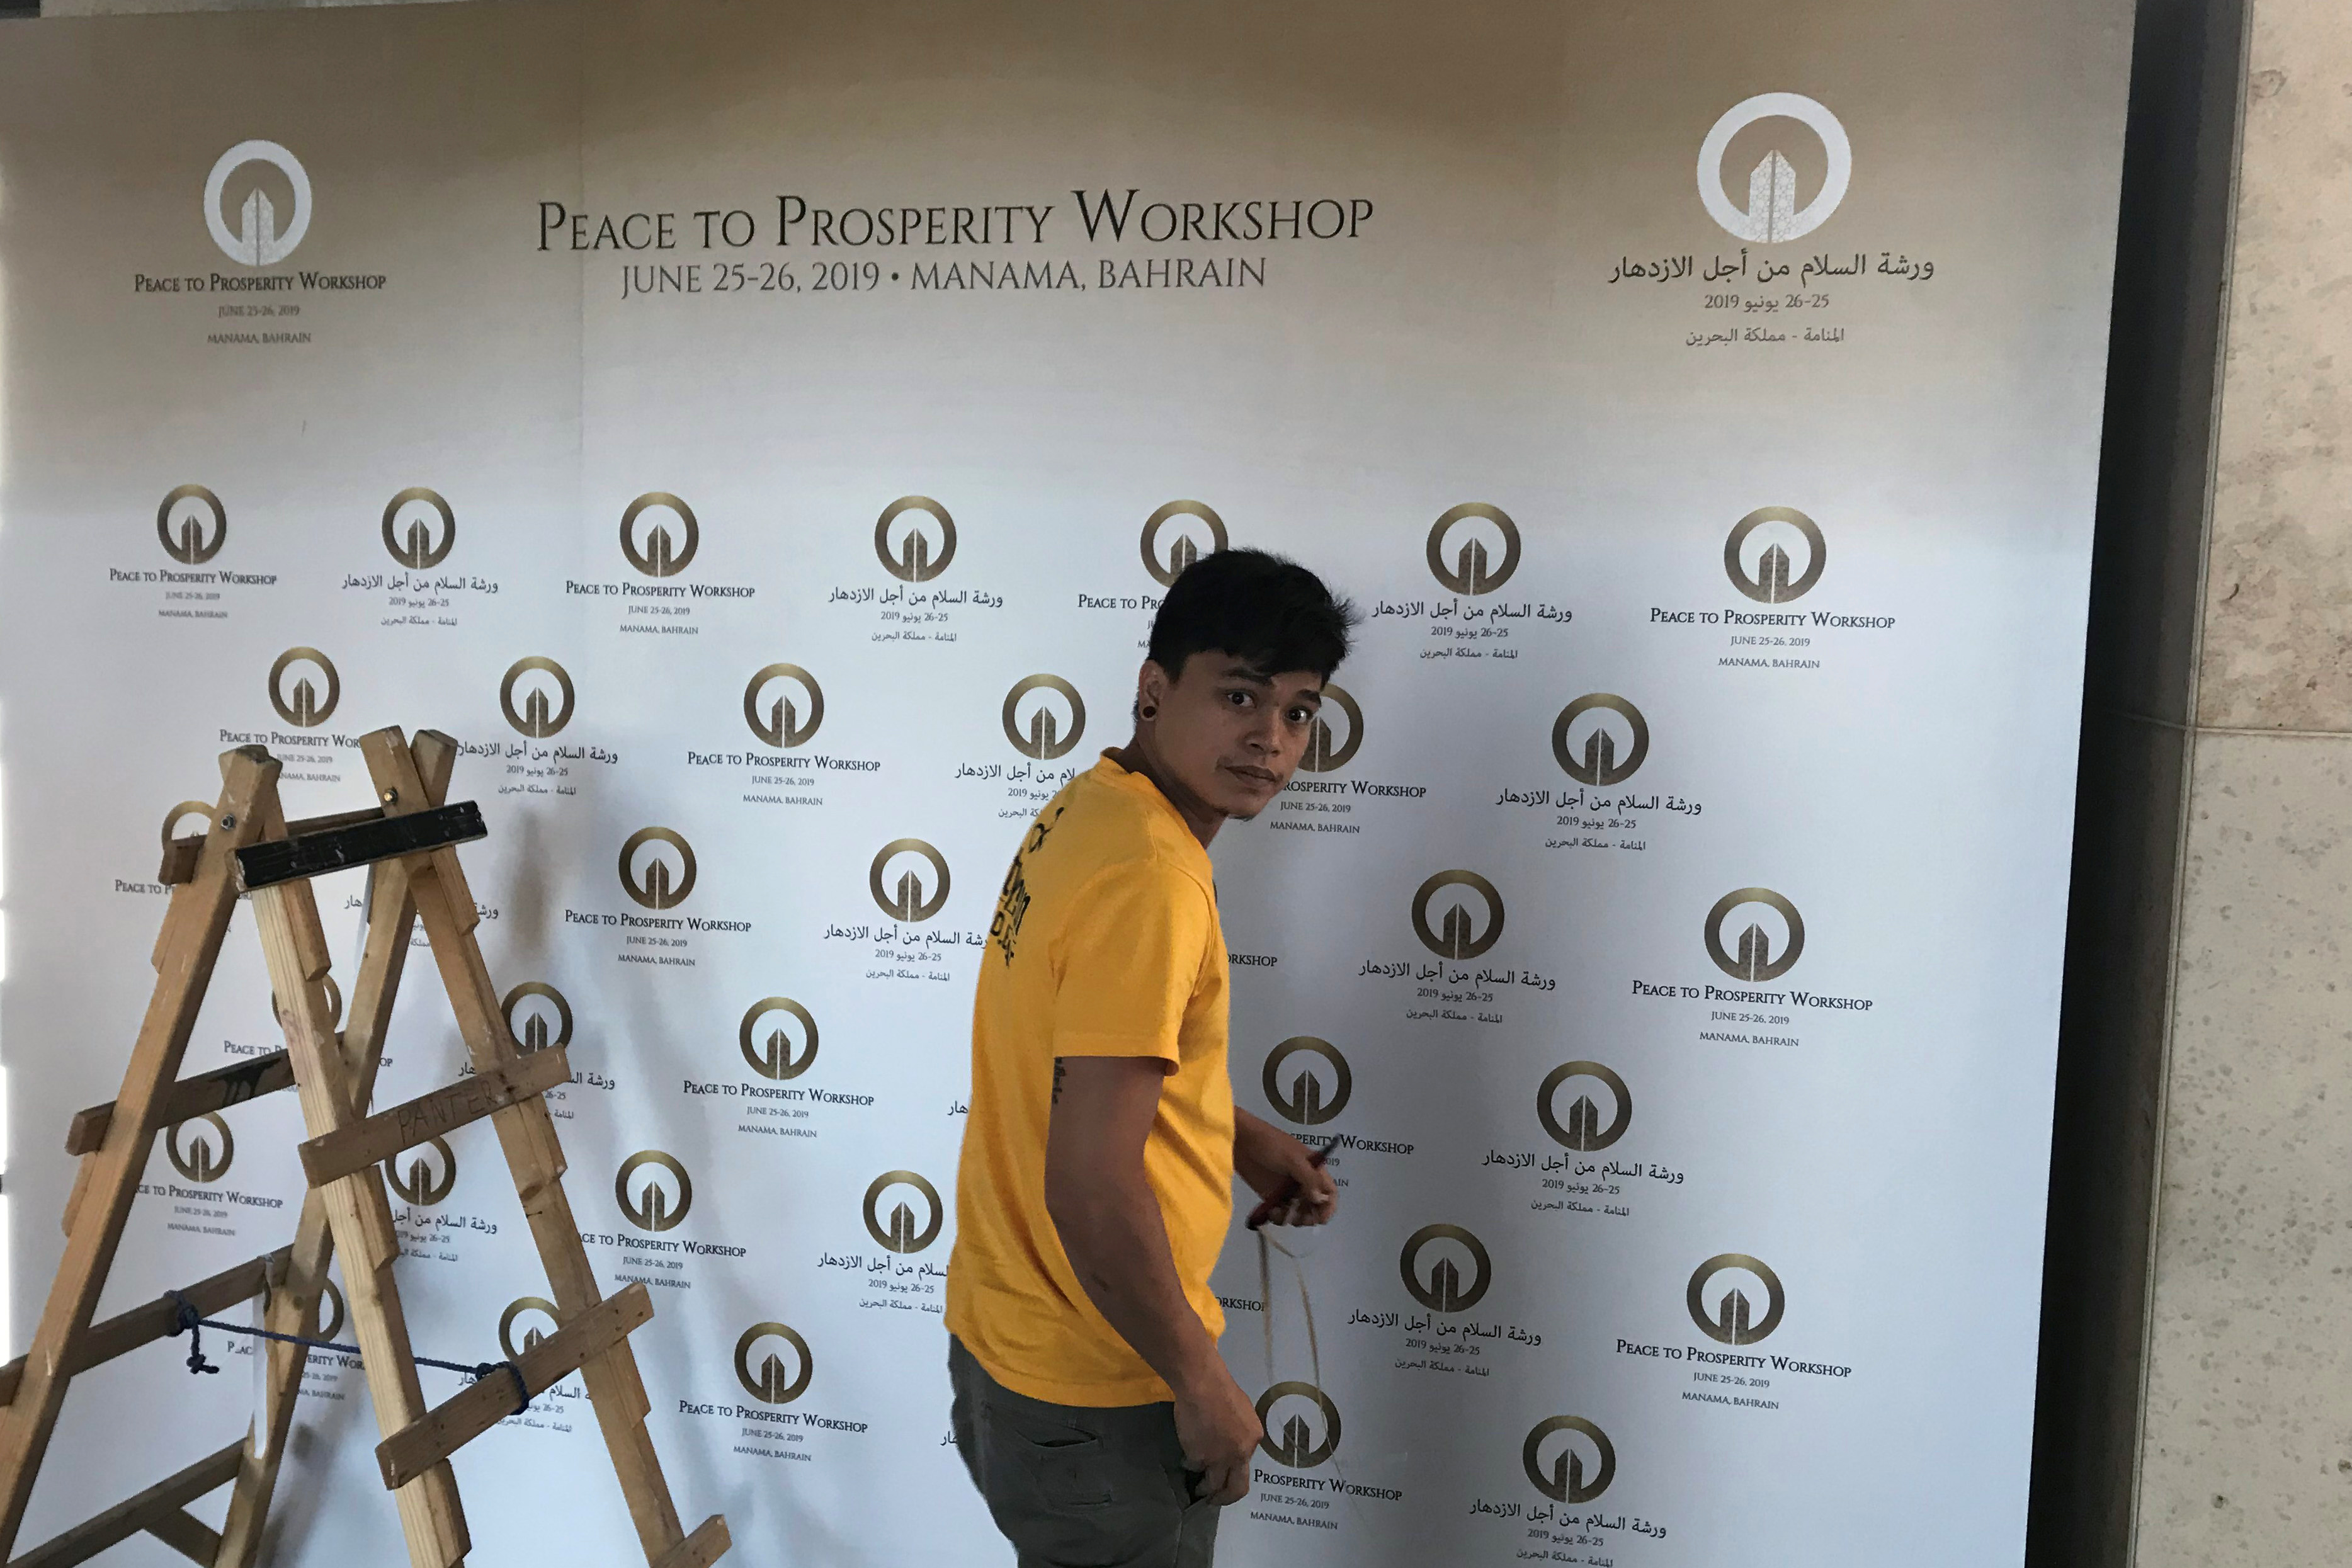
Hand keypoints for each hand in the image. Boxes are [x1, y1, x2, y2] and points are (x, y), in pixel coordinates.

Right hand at [1172, 1362, 1261, 1505]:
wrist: (1202, 1384)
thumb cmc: (1222, 1389)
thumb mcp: (1243, 1410)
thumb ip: (1240, 1431)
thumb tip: (1233, 1441)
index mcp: (1253, 1438)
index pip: (1246, 1463)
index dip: (1234, 1468)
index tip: (1227, 1474)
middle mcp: (1240, 1453)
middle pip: (1237, 1488)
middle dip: (1226, 1498)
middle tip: (1216, 1500)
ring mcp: (1219, 1458)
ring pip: (1213, 1484)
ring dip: (1205, 1489)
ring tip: (1198, 1489)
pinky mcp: (1198, 1457)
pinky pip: (1194, 1466)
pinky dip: (1190, 1463)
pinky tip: (1186, 1458)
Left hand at [1234, 1113, 1337, 1226]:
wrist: (1241, 1140)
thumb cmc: (1270, 1144)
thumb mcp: (1292, 1158)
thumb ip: (1308, 1178)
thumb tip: (1319, 1199)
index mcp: (1314, 1169)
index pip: (1329, 1192)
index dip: (1329, 1207)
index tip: (1321, 1219)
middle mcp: (1303, 1182)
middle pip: (1315, 1207)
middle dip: (1310, 1216)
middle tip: (1298, 1219)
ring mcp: (1287, 1190)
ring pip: (1298, 1213)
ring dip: (1292, 1218)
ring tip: (1279, 1213)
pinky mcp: (1272, 1196)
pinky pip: (1281, 1213)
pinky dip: (1279, 1217)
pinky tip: (1271, 1211)